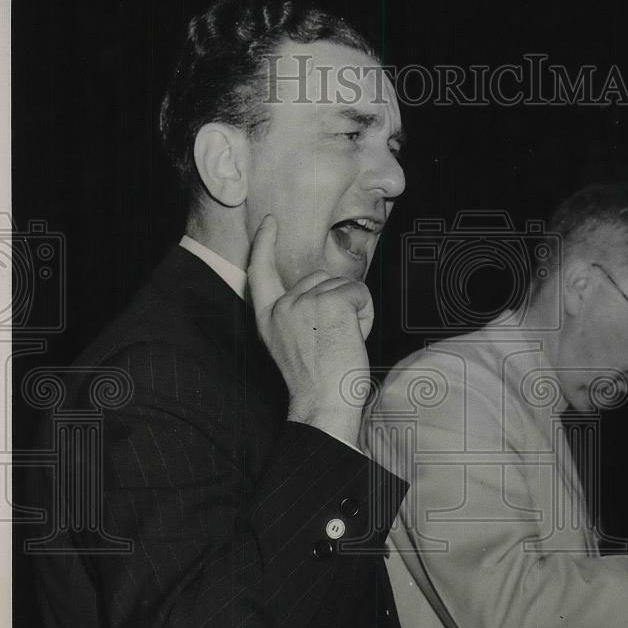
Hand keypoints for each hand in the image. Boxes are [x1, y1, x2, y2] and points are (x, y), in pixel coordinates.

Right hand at [247, 215, 373, 445]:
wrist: (323, 404)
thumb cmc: (318, 383)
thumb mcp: (295, 343)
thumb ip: (299, 314)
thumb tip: (322, 288)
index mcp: (269, 318)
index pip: (261, 272)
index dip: (264, 244)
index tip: (269, 222)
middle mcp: (283, 306)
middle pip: (320, 278)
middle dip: (337, 300)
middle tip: (333, 340)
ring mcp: (305, 301)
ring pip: (344, 286)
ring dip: (354, 311)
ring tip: (342, 343)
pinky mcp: (331, 301)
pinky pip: (361, 293)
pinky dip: (366, 314)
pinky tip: (354, 338)